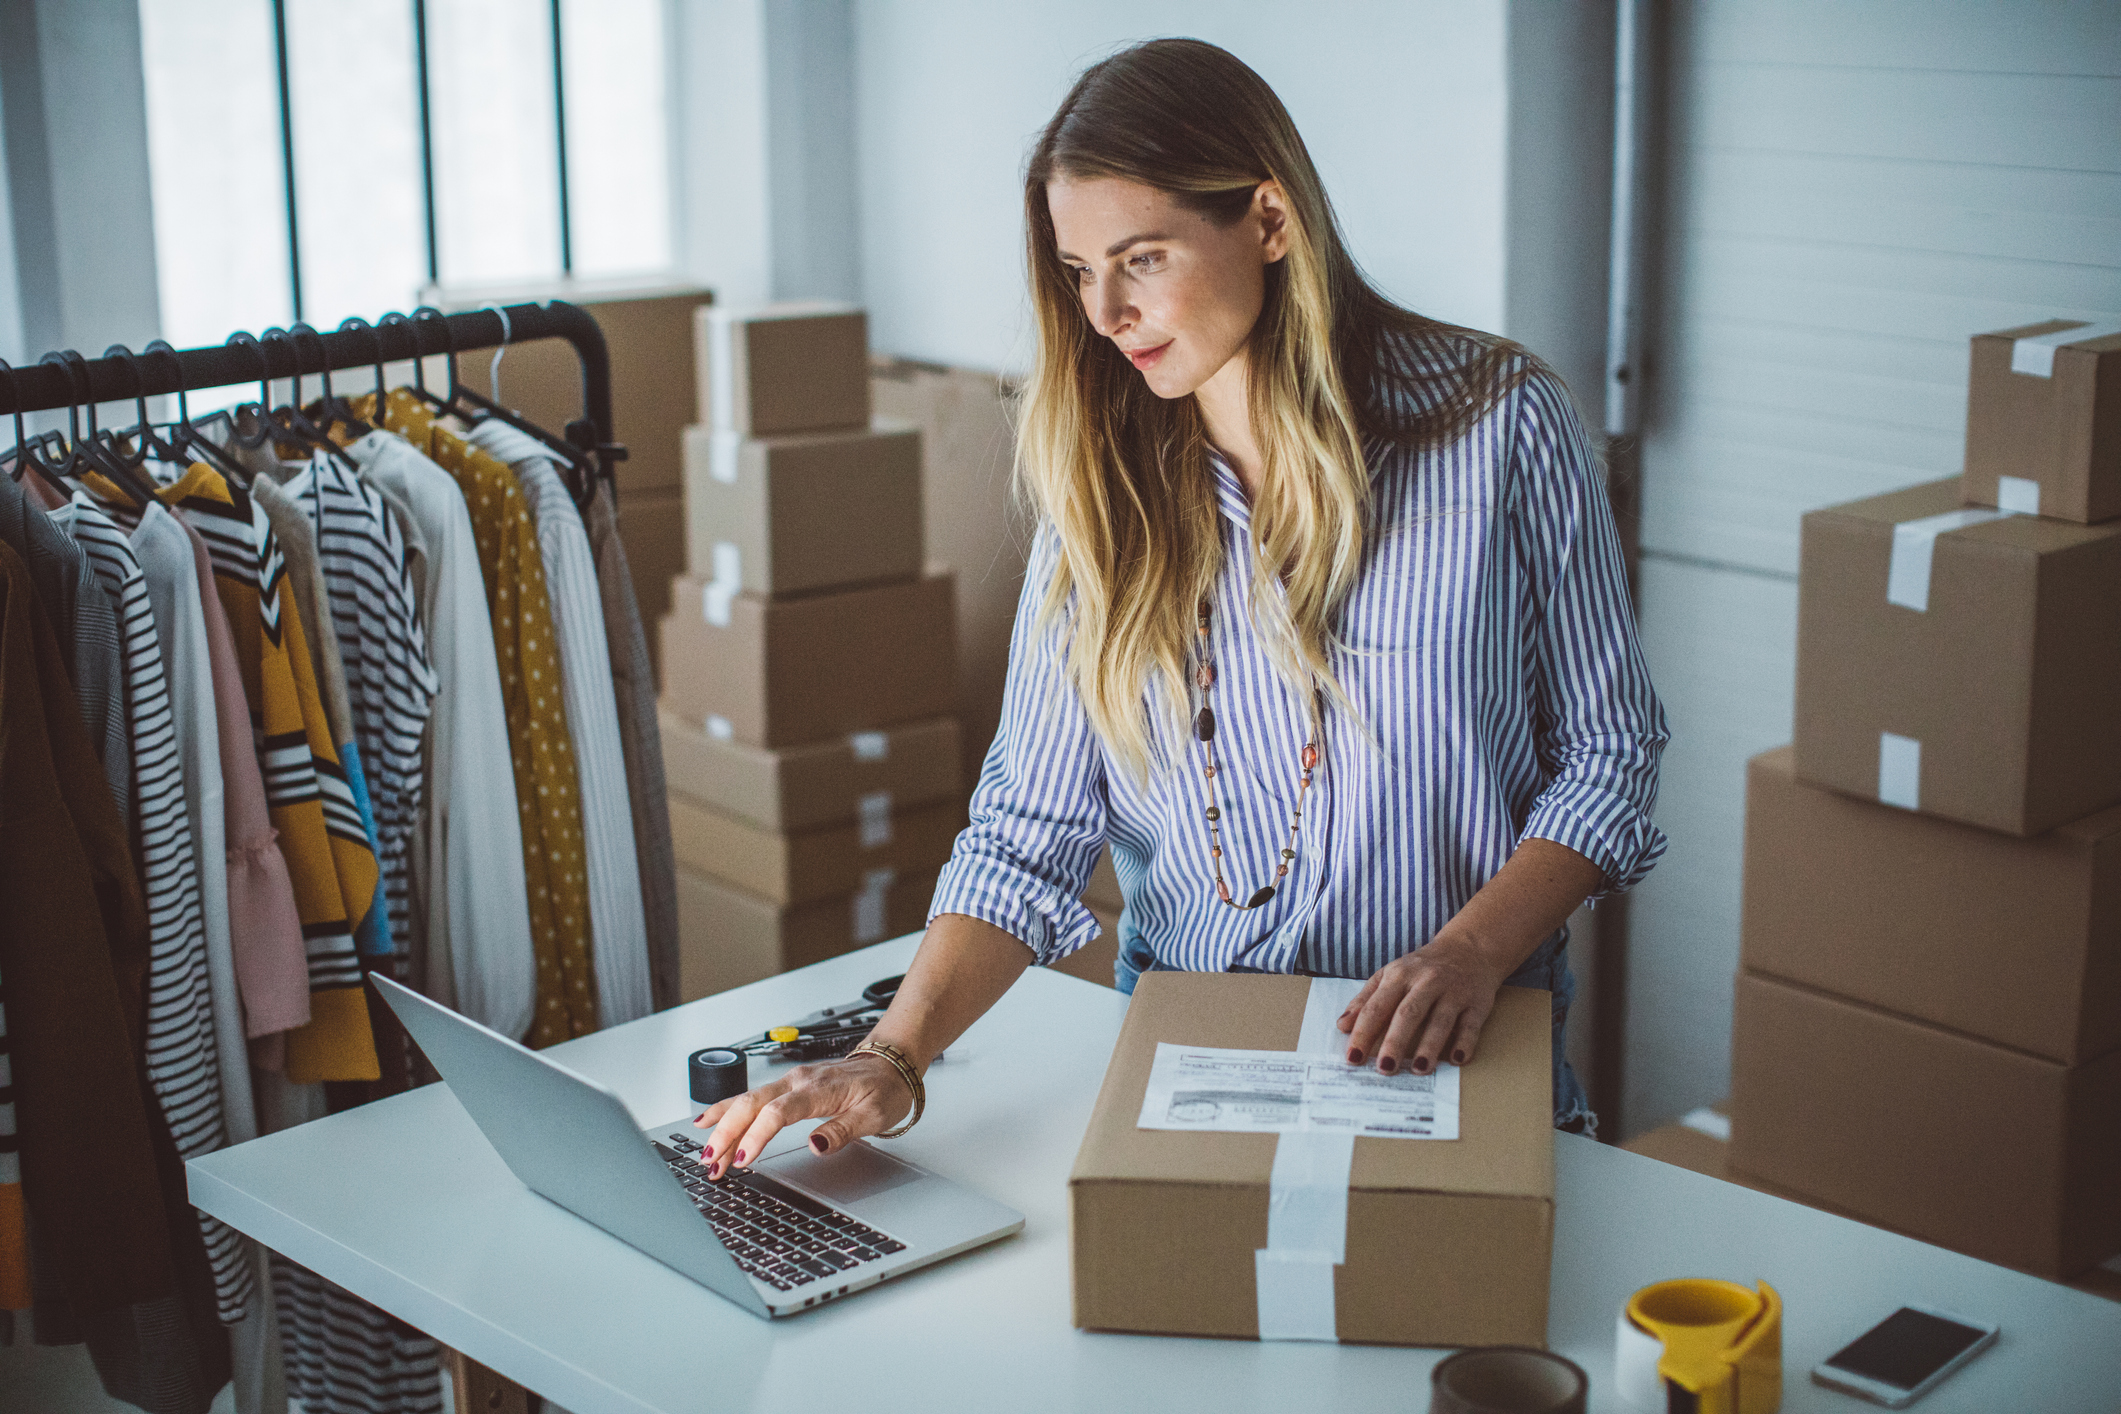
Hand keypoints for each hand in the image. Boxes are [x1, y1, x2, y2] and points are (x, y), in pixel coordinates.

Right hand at [690, 1052, 914, 1176]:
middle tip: (711, 1164)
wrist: (891, 1064)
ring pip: (746, 1100)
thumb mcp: (874, 1115)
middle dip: (727, 1134)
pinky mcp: (787, 1086)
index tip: (742, 1160)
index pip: (778, 1112)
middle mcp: (798, 1081)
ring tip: (705, 1153)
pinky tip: (708, 1120)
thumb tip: (815, 1145)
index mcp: (818, 1089)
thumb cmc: (884, 1089)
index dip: (757, 1136)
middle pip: (752, 1105)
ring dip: (723, 1126)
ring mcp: (790, 1081)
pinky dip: (727, 1109)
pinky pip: (751, 1097)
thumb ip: (843, 1130)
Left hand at [1334, 932, 1511, 1075]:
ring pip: (1440, 1020)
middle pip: (1408, 1014)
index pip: (1377, 1007)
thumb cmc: (1422, 968)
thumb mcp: (1390, 975)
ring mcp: (1453, 992)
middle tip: (1384, 1069)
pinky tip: (1456, 1059)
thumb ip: (1365, 1000)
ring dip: (1430, 1046)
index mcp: (1399, 975)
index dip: (1363, 1033)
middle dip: (1395, 1042)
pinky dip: (1465, 1042)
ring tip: (1419, 1070)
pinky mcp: (1477, 1003)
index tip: (1353, 1058)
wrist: (1468, 949)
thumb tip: (1342, 1026)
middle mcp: (1426, 982)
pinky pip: (1471, 1025)